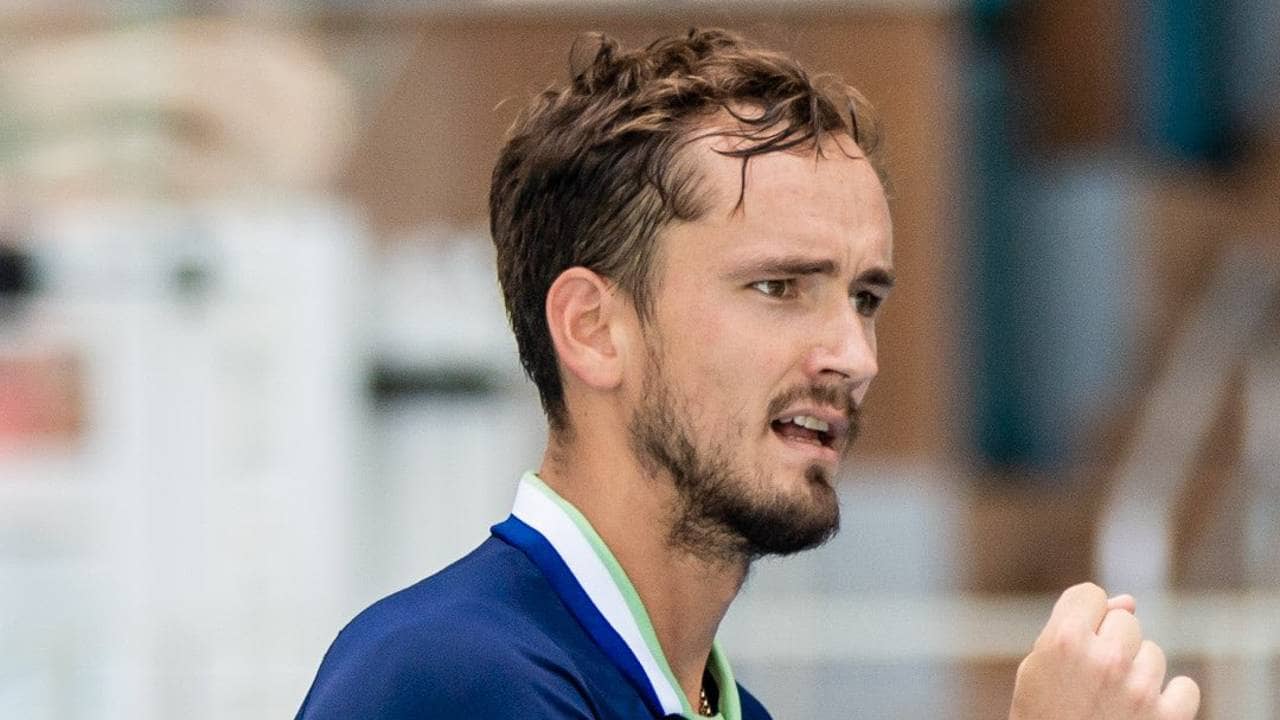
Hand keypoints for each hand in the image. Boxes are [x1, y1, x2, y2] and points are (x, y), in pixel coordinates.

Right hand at [1008, 583, 1199, 719]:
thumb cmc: (1042, 714)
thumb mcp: (1038, 666)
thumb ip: (1073, 625)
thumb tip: (1130, 602)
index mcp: (1064, 639)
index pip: (1091, 595)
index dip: (1083, 617)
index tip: (1076, 642)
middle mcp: (1105, 658)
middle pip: (1126, 622)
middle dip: (1111, 643)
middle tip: (1092, 677)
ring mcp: (1140, 688)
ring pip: (1153, 653)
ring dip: (1137, 672)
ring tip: (1112, 700)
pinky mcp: (1167, 718)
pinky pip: (1185, 687)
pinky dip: (1169, 699)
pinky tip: (1146, 712)